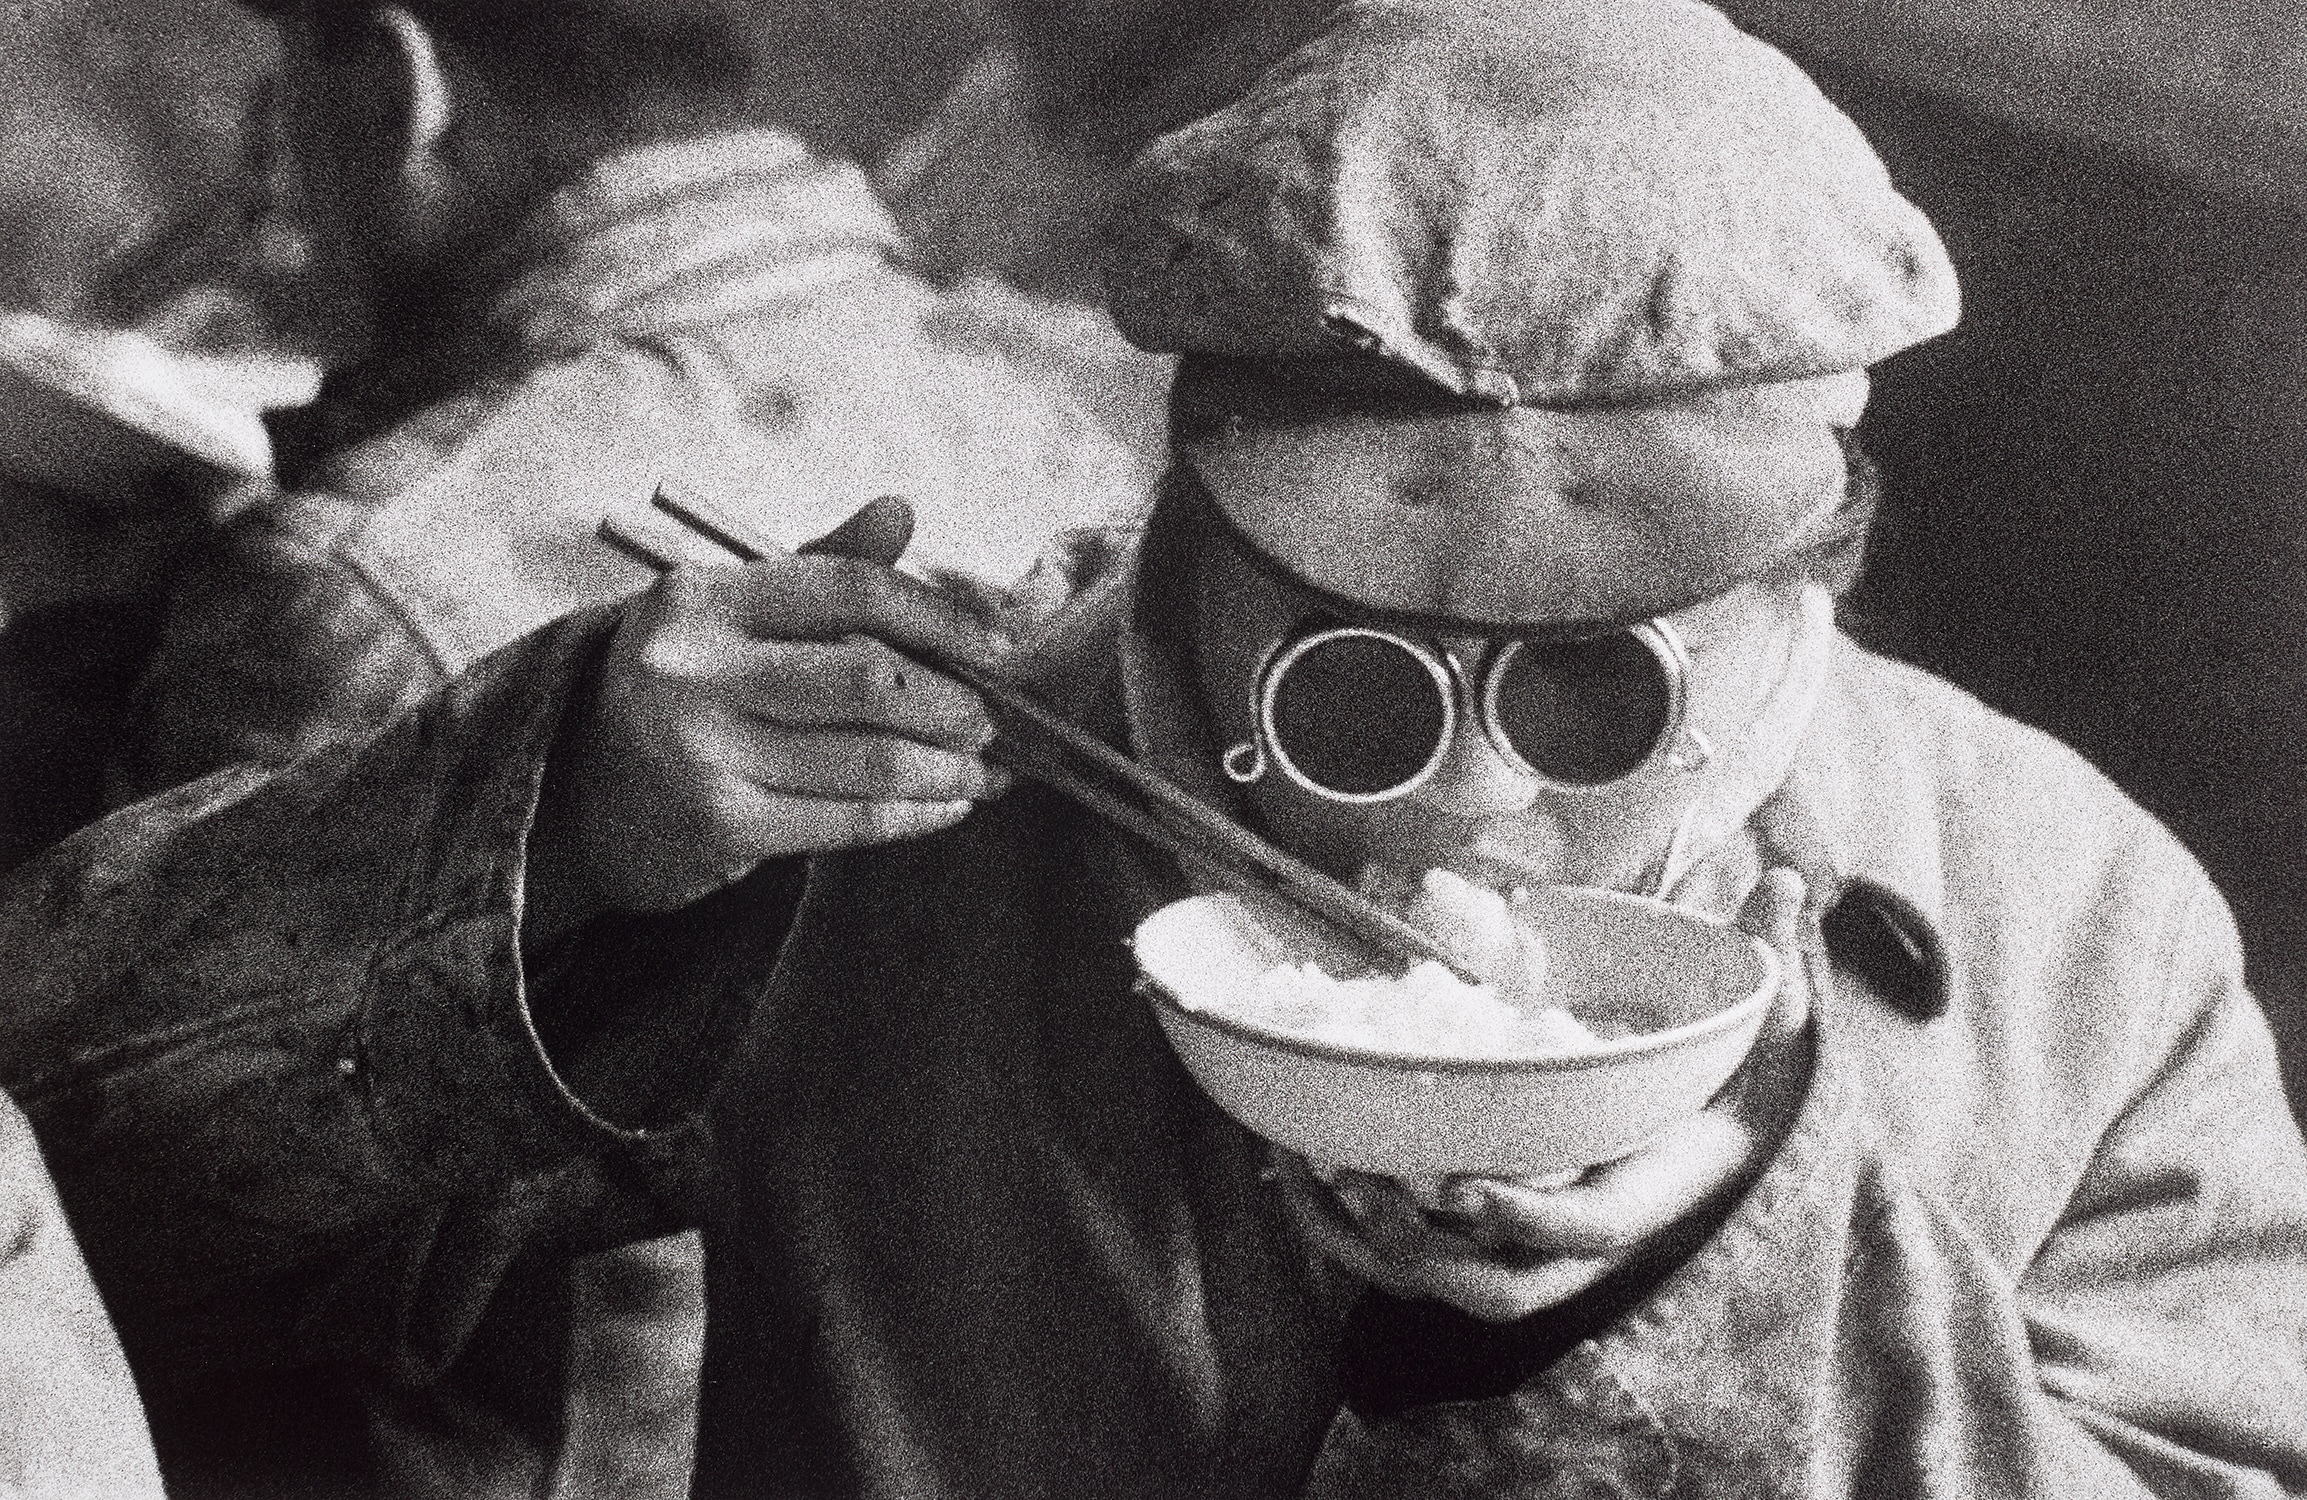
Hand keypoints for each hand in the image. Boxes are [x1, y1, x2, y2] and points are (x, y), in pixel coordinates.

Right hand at [529, 497, 1012, 931]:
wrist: (581, 791)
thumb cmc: (686, 685)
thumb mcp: (733, 613)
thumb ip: (822, 565)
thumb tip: (902, 509)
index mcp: (701, 599)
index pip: (849, 590)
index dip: (938, 615)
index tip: (998, 643)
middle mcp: (693, 672)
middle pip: (868, 681)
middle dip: (952, 702)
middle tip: (992, 717)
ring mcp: (703, 754)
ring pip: (869, 760)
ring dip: (948, 768)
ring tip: (986, 767)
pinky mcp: (721, 828)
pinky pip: (849, 821)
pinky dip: (914, 815)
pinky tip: (949, 805)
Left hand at [1273, 869, 1815, 1322]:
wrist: (1723, 1141)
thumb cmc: (1734, 1080)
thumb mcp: (1764, 1020)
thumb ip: (1768, 961)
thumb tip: (1783, 883)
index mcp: (1655, 1192)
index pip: (1590, 1229)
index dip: (1527, 1216)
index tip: (1464, 1184)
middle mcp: (1591, 1243)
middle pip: (1502, 1288)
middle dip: (1422, 1245)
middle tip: (1358, 1176)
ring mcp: (1537, 1253)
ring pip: (1446, 1287)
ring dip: (1371, 1243)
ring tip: (1310, 1169)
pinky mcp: (1490, 1244)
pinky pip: (1412, 1266)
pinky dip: (1350, 1238)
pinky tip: (1299, 1177)